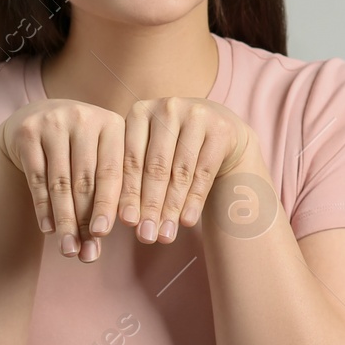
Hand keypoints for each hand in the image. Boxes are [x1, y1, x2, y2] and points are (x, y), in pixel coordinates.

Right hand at [0, 98, 122, 261]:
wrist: (38, 119)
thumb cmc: (80, 149)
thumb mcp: (99, 158)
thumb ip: (107, 194)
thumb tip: (98, 243)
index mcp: (113, 124)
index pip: (113, 172)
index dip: (109, 205)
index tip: (103, 235)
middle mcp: (84, 118)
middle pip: (85, 180)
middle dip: (84, 221)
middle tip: (85, 254)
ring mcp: (54, 122)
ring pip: (60, 183)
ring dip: (64, 221)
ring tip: (67, 250)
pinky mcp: (27, 132)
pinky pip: (36, 178)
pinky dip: (43, 207)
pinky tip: (48, 229)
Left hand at [113, 97, 257, 244]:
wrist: (220, 131)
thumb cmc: (174, 148)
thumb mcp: (151, 152)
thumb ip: (135, 178)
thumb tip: (124, 221)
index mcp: (139, 112)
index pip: (129, 160)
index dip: (126, 194)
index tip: (124, 225)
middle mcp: (167, 108)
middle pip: (155, 166)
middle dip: (149, 205)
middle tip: (145, 236)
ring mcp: (196, 115)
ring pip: (180, 171)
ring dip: (172, 208)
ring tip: (165, 235)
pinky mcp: (220, 128)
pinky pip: (204, 171)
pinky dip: (194, 200)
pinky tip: (187, 222)